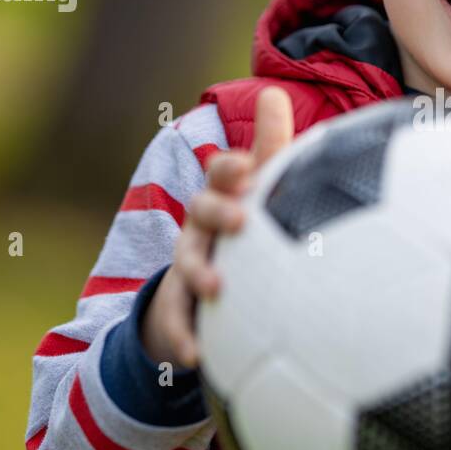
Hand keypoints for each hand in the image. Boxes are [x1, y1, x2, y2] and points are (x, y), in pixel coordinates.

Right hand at [140, 86, 294, 368]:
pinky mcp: (182, 306)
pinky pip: (179, 323)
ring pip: (188, 264)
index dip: (233, 167)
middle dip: (217, 211)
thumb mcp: (261, 189)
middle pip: (201, 210)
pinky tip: (197, 359)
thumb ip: (271, 146)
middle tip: (242, 220)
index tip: (250, 168)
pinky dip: (185, 339)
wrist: (210, 289)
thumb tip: (272, 91)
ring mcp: (190, 265)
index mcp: (226, 194)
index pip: (224, 171)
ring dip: (200, 274)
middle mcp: (203, 226)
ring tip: (218, 289)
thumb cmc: (246, 228)